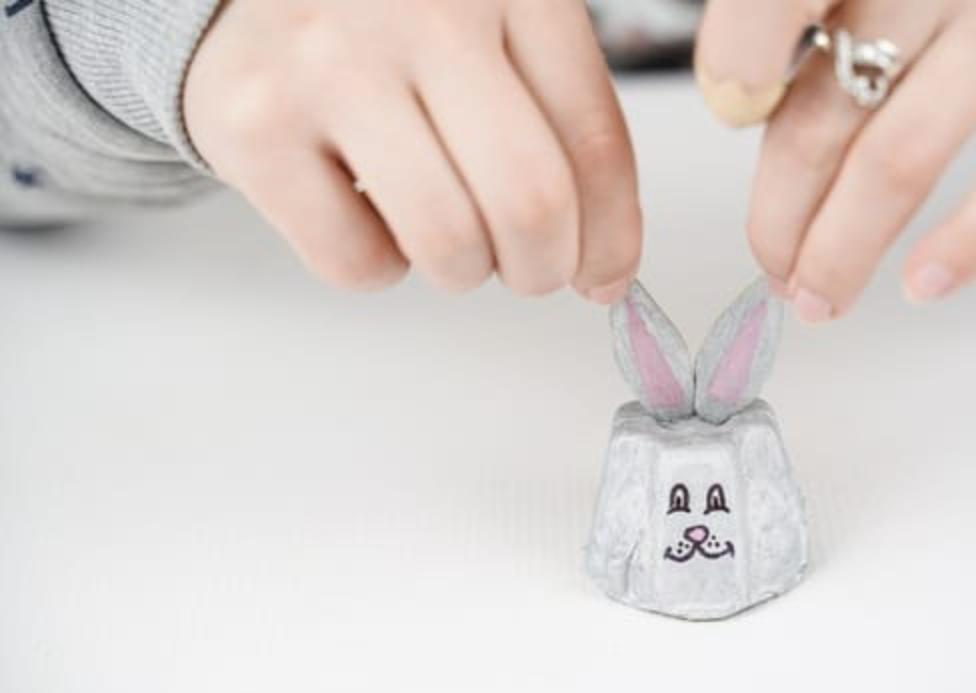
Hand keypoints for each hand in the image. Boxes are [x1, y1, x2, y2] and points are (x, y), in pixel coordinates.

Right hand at [184, 0, 640, 301]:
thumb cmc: (394, 26)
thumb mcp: (498, 32)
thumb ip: (562, 125)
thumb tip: (605, 269)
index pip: (593, 140)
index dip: (611, 235)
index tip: (604, 275)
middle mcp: (425, 9)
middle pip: (530, 201)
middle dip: (543, 267)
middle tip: (530, 269)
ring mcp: (332, 63)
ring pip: (448, 242)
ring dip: (463, 270)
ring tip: (446, 232)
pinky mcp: (256, 125)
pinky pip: (357, 262)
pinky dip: (377, 265)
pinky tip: (366, 209)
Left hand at [695, 0, 975, 320]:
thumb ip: (826, 35)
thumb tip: (737, 109)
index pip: (776, 0)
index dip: (738, 57)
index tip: (730, 109)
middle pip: (825, 113)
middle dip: (783, 215)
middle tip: (774, 268)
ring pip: (899, 157)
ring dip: (844, 250)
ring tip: (821, 298)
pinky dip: (967, 245)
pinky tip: (924, 284)